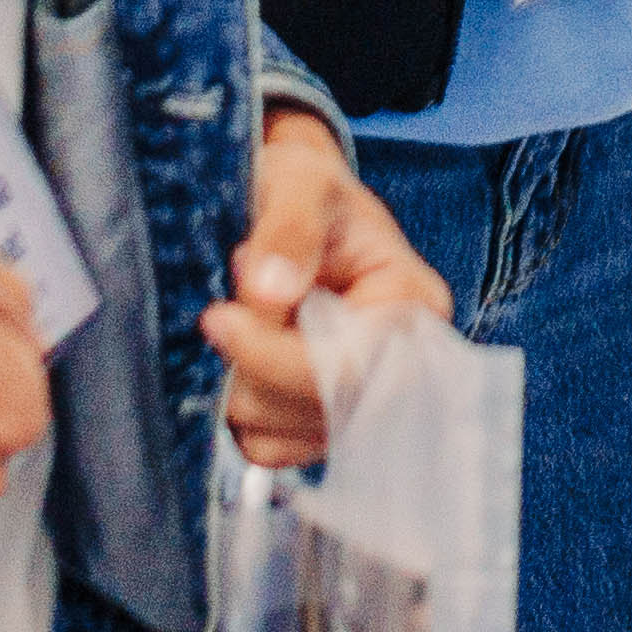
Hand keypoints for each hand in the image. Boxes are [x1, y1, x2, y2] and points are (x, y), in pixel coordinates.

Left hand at [203, 104, 439, 470]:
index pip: (349, 366)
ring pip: (282, 436)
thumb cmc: (306, 188)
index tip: (218, 317)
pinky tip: (242, 359)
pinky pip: (266, 450)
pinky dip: (238, 414)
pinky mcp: (321, 426)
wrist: (295, 205)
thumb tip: (269, 291)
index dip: (274, 354)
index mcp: (413, 306)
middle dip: (252, 368)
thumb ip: (290, 228)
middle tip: (222, 308)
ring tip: (244, 322)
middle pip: (315, 409)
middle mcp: (401, 366)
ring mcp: (361, 403)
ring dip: (240, 387)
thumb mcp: (300, 182)